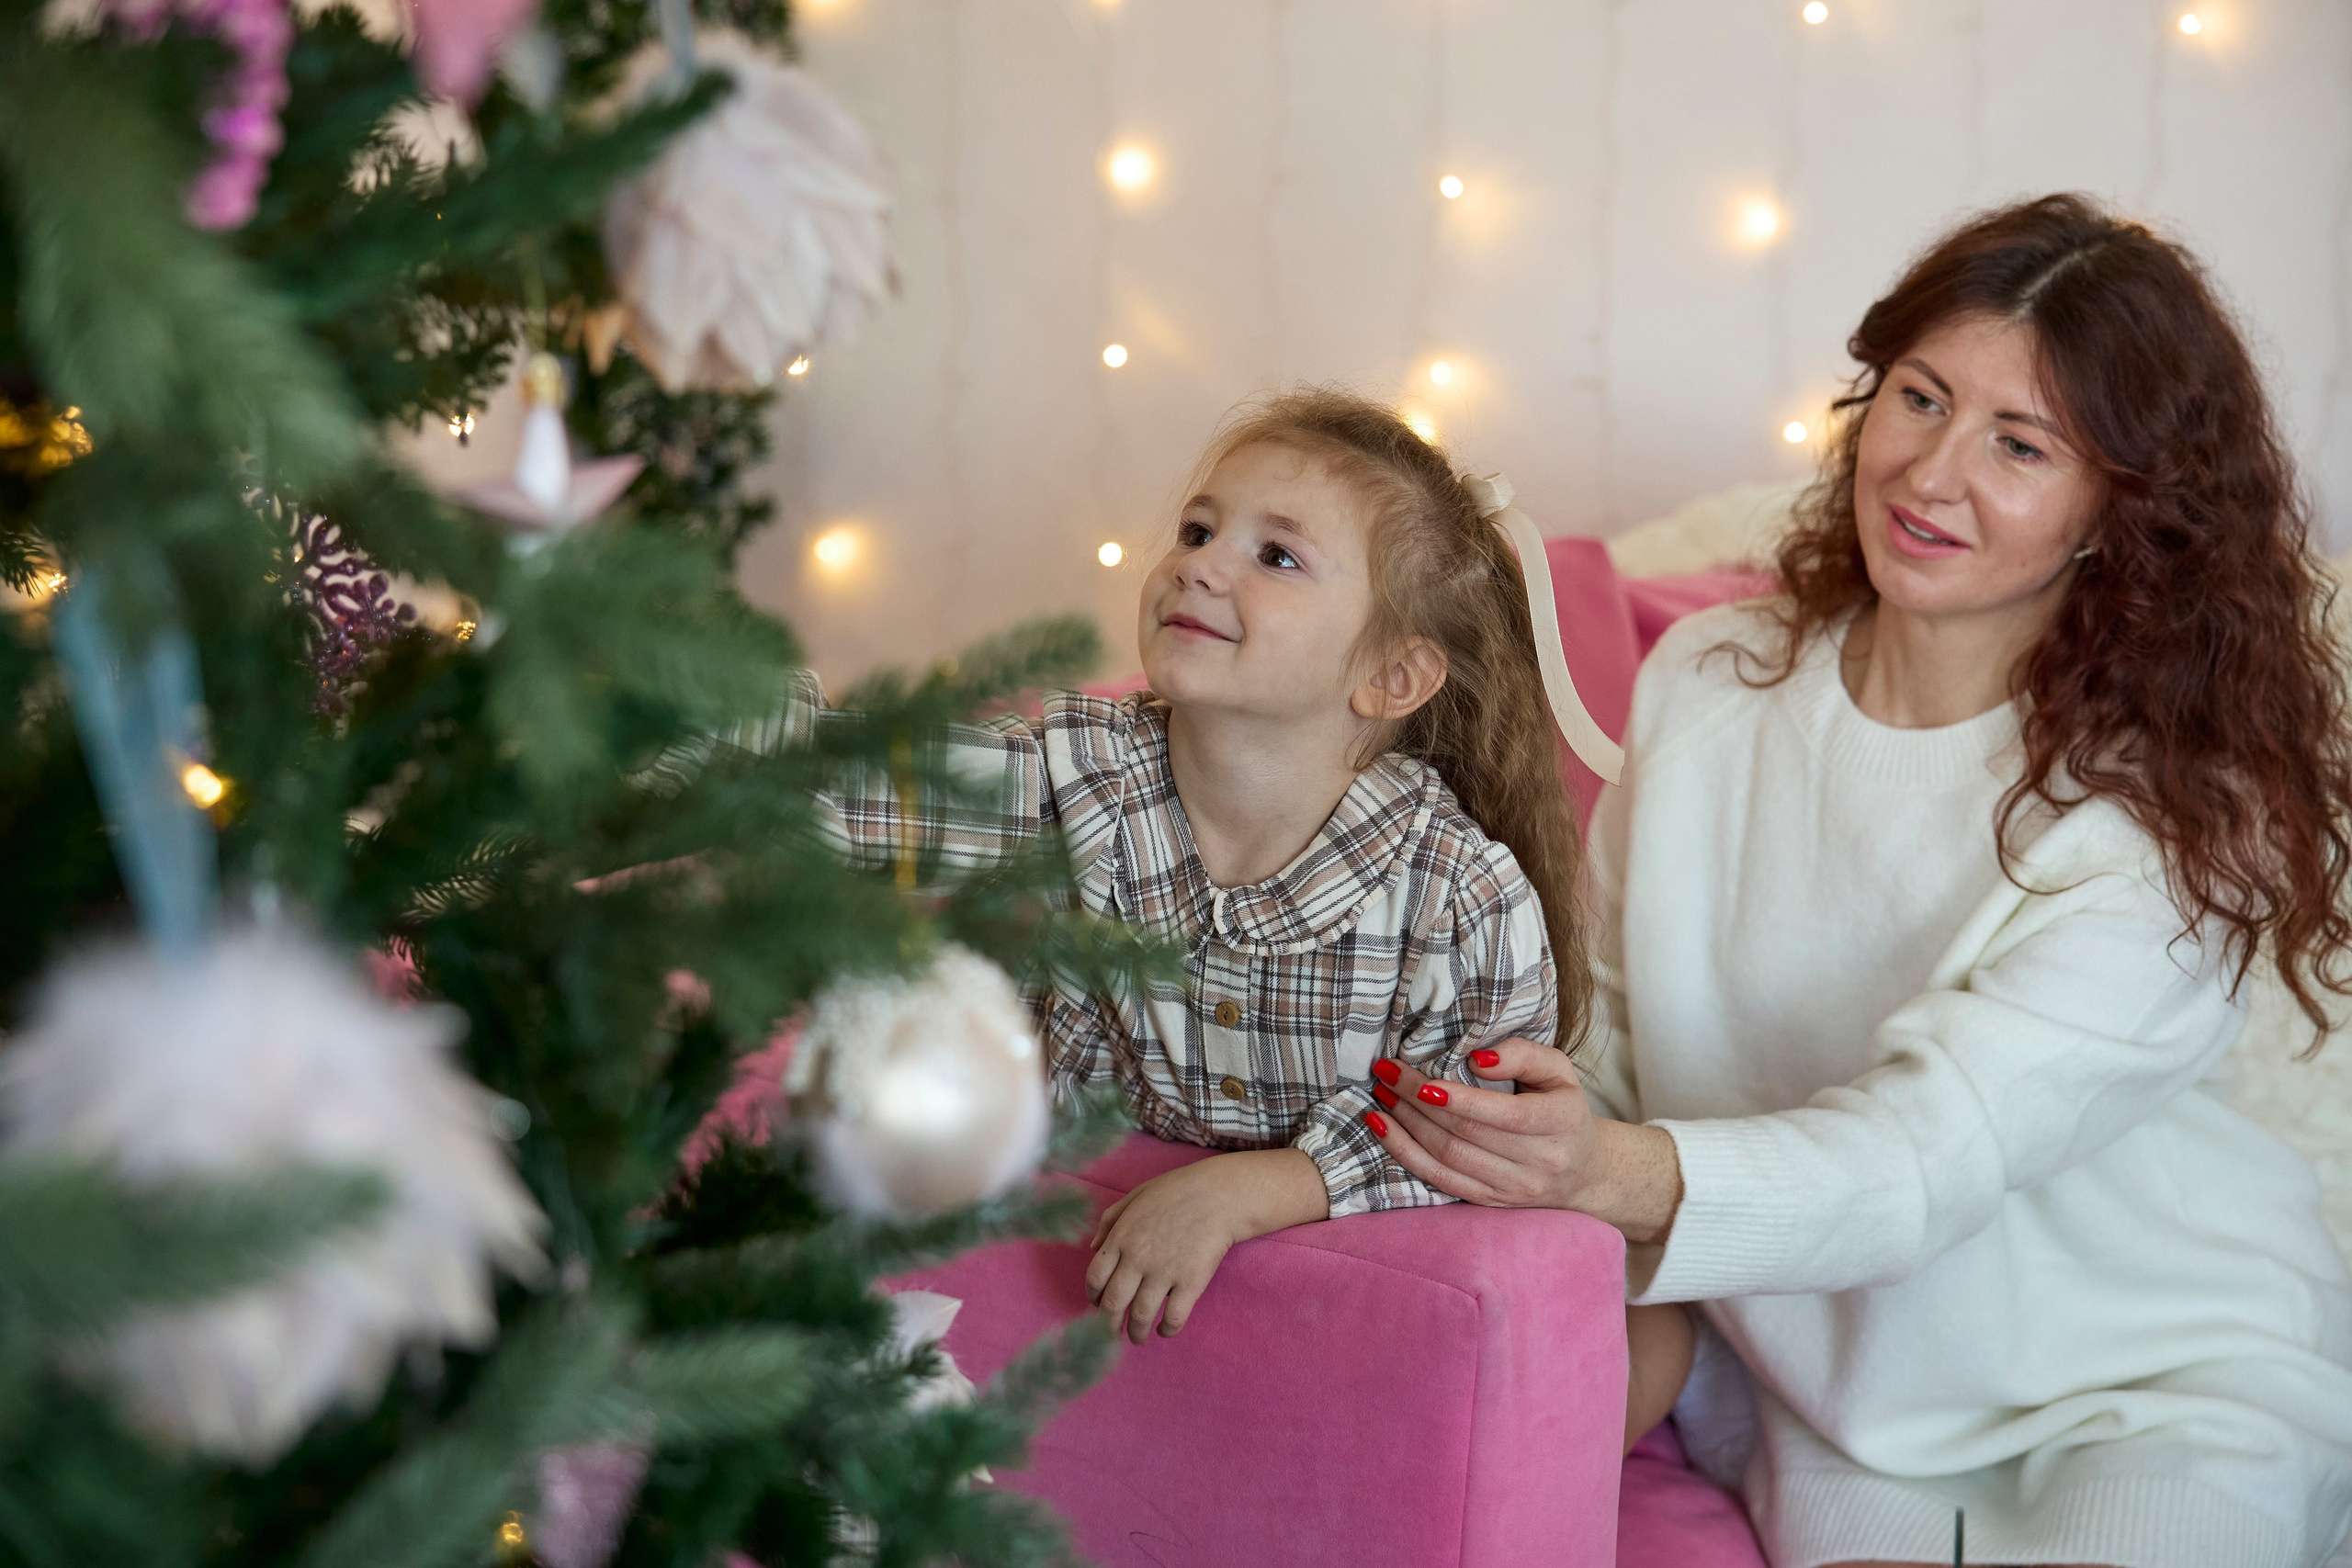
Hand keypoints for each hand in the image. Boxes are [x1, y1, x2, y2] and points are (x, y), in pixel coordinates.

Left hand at [1085, 1148, 1325, 1343]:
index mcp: (1121, 1238)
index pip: (1095, 1278)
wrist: (1220, 1194)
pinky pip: (1174, 1317)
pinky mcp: (1191, 1283)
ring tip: (1138, 1338)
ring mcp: (1164, 1272)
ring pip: (1140, 1316)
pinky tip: (1165, 1330)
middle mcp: (1138, 1258)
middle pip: (1113, 1304)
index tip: (1099, 1304)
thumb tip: (1092, 1248)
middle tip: (1112, 1333)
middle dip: (1108, 1325)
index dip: (1094, 1297)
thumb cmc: (1177, 1191)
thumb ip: (1109, 1220)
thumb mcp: (1135, 1196)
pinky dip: (1167, 1330)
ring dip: (1136, 1333)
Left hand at [1366, 1039, 1682, 1243]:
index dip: (1459, 1100)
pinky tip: (1382, 1128)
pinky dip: (1406, 1154)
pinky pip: (1440, 1181)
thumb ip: (1522, 1055)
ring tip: (1381, 1095)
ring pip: (1449, 1159)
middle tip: (1386, 1073)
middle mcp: (1540, 1161)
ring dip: (1406, 1127)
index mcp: (1561, 1122)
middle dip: (1418, 1103)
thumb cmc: (1561, 1107)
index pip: (1505, 1115)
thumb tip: (1476, 1060)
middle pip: (1467, 1134)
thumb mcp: (1557, 1070)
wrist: (1582, 1169)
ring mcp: (1513, 1188)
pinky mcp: (1490, 1202)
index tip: (1420, 1081)